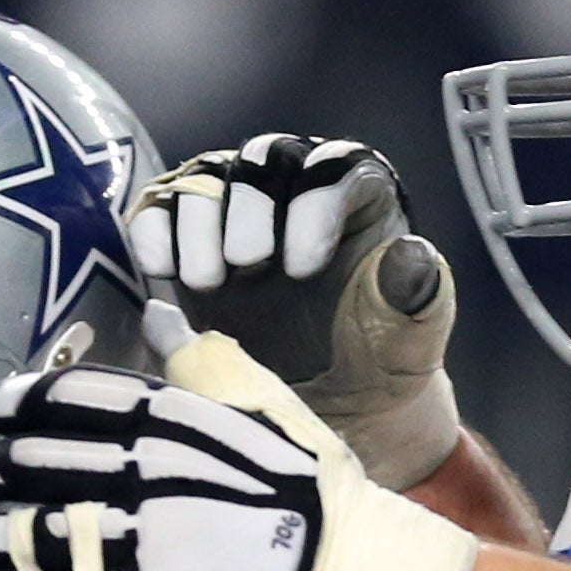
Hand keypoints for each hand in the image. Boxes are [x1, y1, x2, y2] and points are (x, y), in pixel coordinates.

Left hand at [0, 363, 338, 570]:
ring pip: (21, 538)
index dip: (15, 408)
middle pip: (26, 466)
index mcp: (164, 421)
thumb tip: (156, 311)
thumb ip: (199, 361)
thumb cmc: (313, 490)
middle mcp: (136, 475)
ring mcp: (131, 542)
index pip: (61, 399)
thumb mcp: (263, 404)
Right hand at [130, 135, 434, 363]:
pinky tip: (161, 271)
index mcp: (360, 200)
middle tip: (246, 266)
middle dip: (249, 207)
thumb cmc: (377, 368)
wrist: (328, 412)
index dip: (316, 204)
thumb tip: (411, 253)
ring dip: (198, 221)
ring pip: (208, 177)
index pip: (338, 167)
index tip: (302, 270)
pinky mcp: (188, 243)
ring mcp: (236, 213)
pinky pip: (161, 211)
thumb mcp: (408, 345)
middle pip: (265, 159)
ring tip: (206, 283)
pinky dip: (154, 231)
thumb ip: (416, 301)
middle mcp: (296, 192)